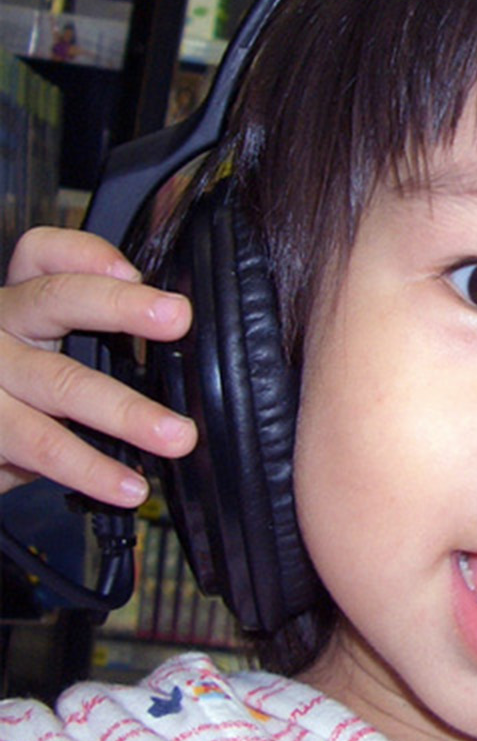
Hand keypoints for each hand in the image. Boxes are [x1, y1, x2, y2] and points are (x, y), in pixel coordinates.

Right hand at [0, 227, 195, 504]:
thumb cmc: (22, 407)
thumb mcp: (53, 366)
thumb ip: (102, 350)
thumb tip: (192, 363)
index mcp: (20, 306)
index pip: (40, 255)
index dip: (85, 254)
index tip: (136, 269)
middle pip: (54, 298)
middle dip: (120, 306)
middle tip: (179, 317)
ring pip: (58, 382)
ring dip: (125, 411)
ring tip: (179, 436)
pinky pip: (39, 446)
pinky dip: (90, 469)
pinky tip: (128, 486)